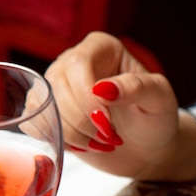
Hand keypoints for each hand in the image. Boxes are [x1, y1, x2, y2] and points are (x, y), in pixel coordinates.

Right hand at [45, 32, 195, 181]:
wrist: (150, 148)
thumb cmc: (157, 119)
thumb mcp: (160, 100)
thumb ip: (137, 87)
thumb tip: (103, 88)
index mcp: (101, 48)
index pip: (78, 64)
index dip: (87, 97)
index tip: (108, 124)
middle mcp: (74, 62)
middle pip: (56, 86)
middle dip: (82, 120)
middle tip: (111, 138)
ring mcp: (58, 87)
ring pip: (43, 105)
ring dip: (72, 133)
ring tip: (104, 142)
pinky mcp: (50, 112)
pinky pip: (35, 122)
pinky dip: (60, 139)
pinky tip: (87, 145)